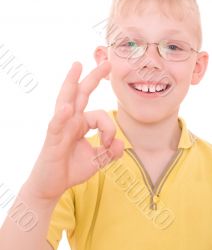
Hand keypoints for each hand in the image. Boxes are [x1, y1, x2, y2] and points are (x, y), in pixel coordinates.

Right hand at [25, 61, 123, 201]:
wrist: (51, 186)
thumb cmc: (71, 169)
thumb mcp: (96, 160)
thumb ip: (110, 152)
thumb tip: (122, 144)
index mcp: (81, 122)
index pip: (101, 115)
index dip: (110, 128)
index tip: (110, 144)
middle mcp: (70, 120)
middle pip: (81, 93)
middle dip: (93, 77)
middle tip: (107, 62)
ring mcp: (60, 127)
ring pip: (66, 100)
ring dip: (71, 82)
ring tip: (76, 66)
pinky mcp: (52, 139)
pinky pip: (57, 125)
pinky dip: (61, 116)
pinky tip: (66, 108)